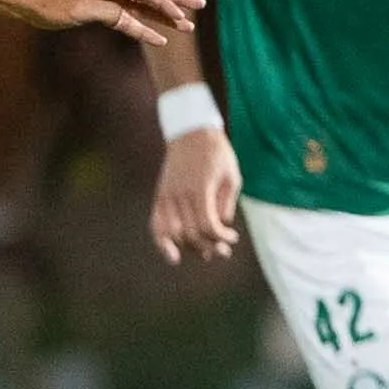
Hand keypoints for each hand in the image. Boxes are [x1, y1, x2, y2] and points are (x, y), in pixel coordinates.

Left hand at [16, 0, 205, 46]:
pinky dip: (144, 17)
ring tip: (186, 19)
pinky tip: (157, 26)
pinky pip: (129, 8)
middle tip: (201, 5)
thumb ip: (112, 15)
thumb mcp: (80, 11)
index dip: (164, 6)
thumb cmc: (48, 3)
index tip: (182, 18)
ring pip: (142, 0)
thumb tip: (137, 23)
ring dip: (163, 11)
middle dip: (175, 1)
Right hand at [151, 123, 242, 265]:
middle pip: (191, 233)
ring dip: (190, 248)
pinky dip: (162, 242)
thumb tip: (221, 228)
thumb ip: (226, 205)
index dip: (221, 237)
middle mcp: (179, 194)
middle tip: (224, 251)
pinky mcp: (159, 196)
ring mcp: (166, 196)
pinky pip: (156, 224)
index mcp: (200, 188)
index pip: (207, 225)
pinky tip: (173, 256)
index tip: (232, 237)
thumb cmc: (217, 154)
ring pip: (173, 233)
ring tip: (206, 253)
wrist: (191, 132)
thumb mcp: (232, 177)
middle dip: (209, 247)